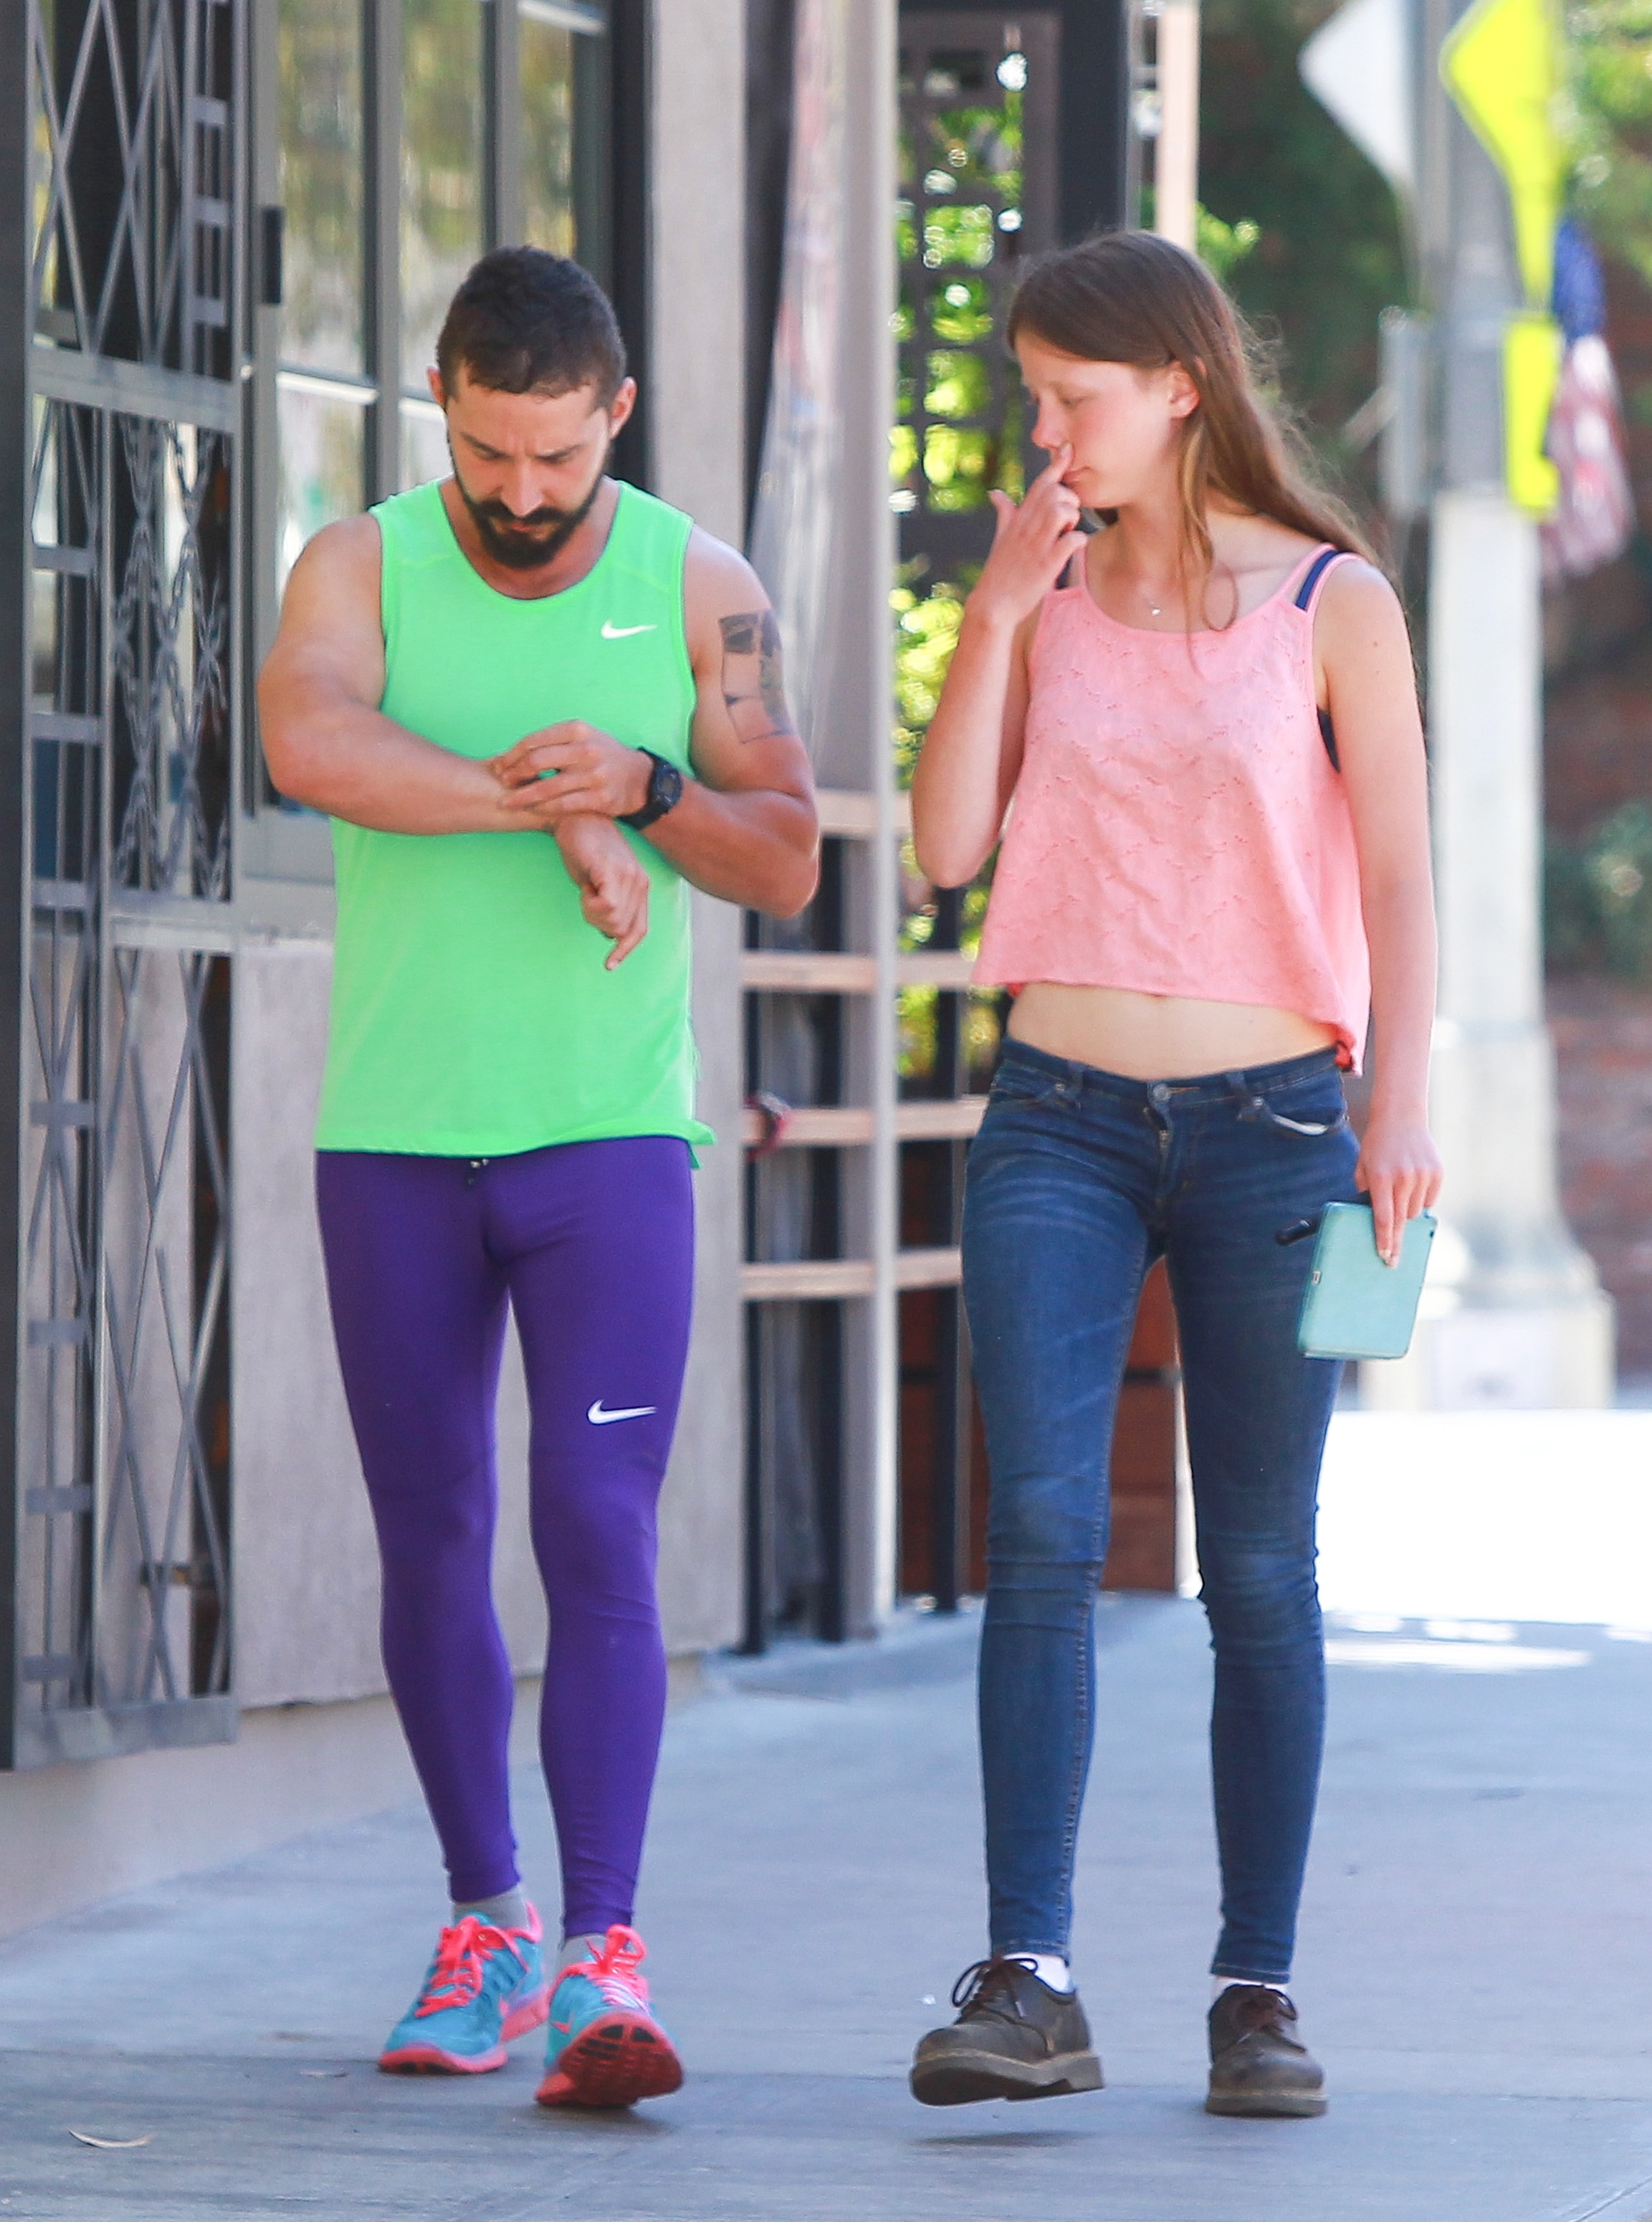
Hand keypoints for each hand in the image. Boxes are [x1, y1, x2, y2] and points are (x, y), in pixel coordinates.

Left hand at [490, 721, 651, 825]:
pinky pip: (563, 805)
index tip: (499, 766)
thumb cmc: (603, 756)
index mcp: (577, 730)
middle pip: (536, 762)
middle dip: (513, 774)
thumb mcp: (584, 737)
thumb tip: (515, 753)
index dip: (511, 755)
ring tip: (507, 802)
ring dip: (522, 797)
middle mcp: (586, 750)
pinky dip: (544, 809)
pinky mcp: (600, 798)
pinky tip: (532, 811)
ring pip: (547, 787)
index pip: (534, 741)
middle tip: (502, 783)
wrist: (640, 778)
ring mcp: (594, 775)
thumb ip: (554, 742)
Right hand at [553, 813, 649, 967]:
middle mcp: (640, 883)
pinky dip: (591, 904)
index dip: (624, 950)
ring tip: (586, 888)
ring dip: (592, 913)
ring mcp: (630, 877)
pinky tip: (585, 887)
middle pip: (621, 930)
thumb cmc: (582, 849)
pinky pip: (607, 906)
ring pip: (613, 921)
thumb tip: (609, 935)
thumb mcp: (597, 884)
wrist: (574, 817)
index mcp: (640, 887)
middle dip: (597, 923)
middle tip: (585, 898)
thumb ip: (607, 907)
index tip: (608, 965)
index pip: (639, 929)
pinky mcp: (615, 871)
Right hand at [972, 447, 1089, 629]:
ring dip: (1073, 518)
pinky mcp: (1047, 564)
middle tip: (1067, 519)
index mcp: (1018, 518)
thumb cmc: (999, 571)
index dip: (1056, 464)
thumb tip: (995, 493)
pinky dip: (1078, 541)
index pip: (1039, 484)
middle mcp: (1027, 527)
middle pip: (1055, 492)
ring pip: (1063, 510)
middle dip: (1069, 499)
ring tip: (1067, 532)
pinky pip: (1072, 541)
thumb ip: (1004, 513)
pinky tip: (1073, 547)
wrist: (993, 604)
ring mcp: (1037, 545)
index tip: (1068, 449)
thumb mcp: (1000, 537)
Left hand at [1355, 1109, 1442, 1266]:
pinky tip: (1413, 1185)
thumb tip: (1375, 1218)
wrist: (1401, 1117)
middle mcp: (1403, 1178)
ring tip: (1400, 1193)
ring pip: (1415, 1211)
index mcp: (1381, 1177)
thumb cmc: (1377, 1144)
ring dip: (1407, 1211)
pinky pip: (1429, 1200)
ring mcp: (1422, 1176)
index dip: (1384, 1240)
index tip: (1385, 1257)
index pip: (1384, 1217)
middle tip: (1393, 1261)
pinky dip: (1421, 1199)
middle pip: (1400, 1220)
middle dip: (1396, 1241)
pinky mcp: (1437, 1173)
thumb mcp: (1363, 1165)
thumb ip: (1366, 1191)